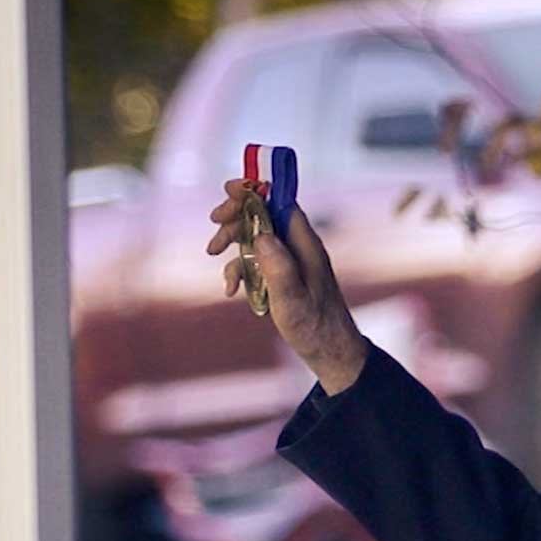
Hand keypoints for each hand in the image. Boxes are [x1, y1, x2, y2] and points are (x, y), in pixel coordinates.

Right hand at [207, 179, 366, 393]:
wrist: (327, 351)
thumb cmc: (314, 325)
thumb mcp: (292, 297)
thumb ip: (278, 266)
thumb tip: (261, 235)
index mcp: (305, 244)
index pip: (281, 202)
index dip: (256, 190)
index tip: (230, 189)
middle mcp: (297, 247)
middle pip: (263, 215)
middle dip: (236, 215)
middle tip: (214, 223)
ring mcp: (288, 261)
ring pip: (254, 237)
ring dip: (231, 241)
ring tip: (213, 252)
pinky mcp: (280, 276)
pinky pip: (254, 263)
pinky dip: (238, 270)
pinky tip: (230, 290)